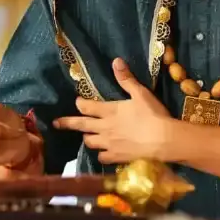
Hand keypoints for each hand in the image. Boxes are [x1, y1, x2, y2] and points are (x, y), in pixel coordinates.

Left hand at [54, 58, 172, 163]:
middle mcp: (104, 128)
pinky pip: (102, 157)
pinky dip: (101, 154)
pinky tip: (104, 153)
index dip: (80, 103)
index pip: (87, 106)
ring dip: (87, 137)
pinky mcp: (116, 157)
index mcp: (109, 111)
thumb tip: (115, 61)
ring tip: (87, 136)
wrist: (163, 140)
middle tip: (56, 123)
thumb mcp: (141, 93)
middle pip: (81, 125)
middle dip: (68, 123)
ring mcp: (108, 144)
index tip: (77, 101)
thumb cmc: (153, 115)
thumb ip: (126, 79)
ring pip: (89, 142)